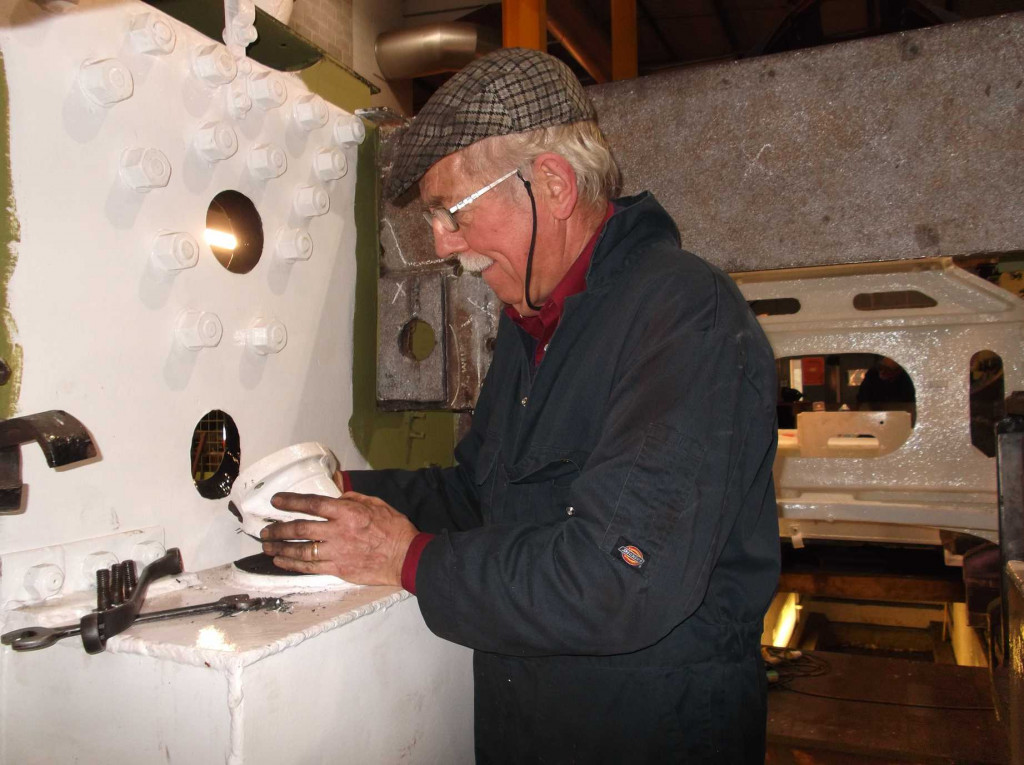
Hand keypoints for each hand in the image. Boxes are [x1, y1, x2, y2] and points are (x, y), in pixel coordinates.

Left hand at [260, 491, 418, 586]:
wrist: (406, 557)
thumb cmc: (394, 529)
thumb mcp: (376, 503)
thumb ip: (352, 498)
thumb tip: (335, 495)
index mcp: (347, 512)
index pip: (312, 504)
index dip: (291, 502)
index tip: (276, 501)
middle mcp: (338, 532)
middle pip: (300, 529)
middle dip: (278, 529)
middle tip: (264, 531)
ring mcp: (337, 552)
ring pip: (300, 550)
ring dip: (280, 548)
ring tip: (267, 547)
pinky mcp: (339, 569)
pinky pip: (310, 567)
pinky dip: (293, 564)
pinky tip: (281, 562)